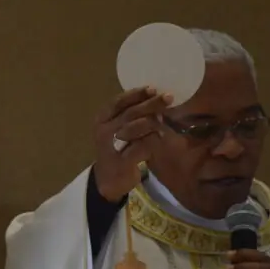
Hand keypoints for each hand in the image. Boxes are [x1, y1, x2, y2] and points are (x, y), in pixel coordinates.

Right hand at [92, 87, 172, 201]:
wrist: (107, 180)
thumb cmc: (115, 149)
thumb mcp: (116, 129)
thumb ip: (129, 115)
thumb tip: (154, 97)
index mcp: (101, 120)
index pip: (118, 102)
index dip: (136, 94)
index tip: (153, 88)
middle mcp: (103, 131)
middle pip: (130, 113)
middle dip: (151, 103)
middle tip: (168, 97)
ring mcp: (111, 147)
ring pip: (136, 127)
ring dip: (153, 122)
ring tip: (164, 119)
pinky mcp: (122, 162)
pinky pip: (142, 146)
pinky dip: (154, 139)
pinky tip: (162, 137)